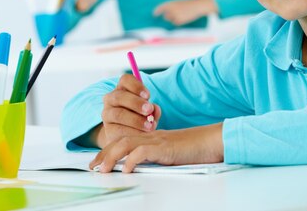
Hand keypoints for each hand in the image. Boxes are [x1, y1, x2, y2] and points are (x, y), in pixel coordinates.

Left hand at [90, 123, 223, 172]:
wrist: (213, 140)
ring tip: (102, 170)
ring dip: (112, 157)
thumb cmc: (197, 149)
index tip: (98, 163)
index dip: (109, 151)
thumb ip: (158, 158)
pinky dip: (132, 160)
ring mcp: (158, 141)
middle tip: (93, 167)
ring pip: (127, 143)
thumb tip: (142, 169)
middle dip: (104, 154)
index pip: (125, 140)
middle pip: (121, 140)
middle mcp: (152, 137)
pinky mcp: (165, 147)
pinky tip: (126, 169)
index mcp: (152, 138)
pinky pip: (143, 151)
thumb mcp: (172, 154)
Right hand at [95, 74, 161, 148]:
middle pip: (120, 96)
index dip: (136, 86)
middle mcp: (111, 99)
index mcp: (122, 89)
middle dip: (136, 103)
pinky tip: (142, 135)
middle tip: (149, 110)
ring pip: (118, 114)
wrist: (127, 135)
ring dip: (135, 120)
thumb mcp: (148, 110)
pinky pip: (118, 131)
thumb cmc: (140, 117)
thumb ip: (152, 109)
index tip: (148, 95)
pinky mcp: (108, 131)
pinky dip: (133, 133)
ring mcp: (107, 115)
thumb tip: (155, 110)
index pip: (125, 80)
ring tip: (149, 126)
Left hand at [153, 0, 216, 25]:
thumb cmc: (188, 4)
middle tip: (176, 14)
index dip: (157, 11)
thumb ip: (171, 7)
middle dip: (168, 16)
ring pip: (170, 20)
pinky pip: (176, 23)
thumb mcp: (178, 2)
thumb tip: (165, 14)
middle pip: (165, 16)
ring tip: (182, 14)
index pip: (160, 8)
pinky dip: (179, 21)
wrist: (197, 6)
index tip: (154, 14)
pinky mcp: (179, 20)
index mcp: (171, 3)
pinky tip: (184, 17)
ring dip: (174, 19)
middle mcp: (171, 9)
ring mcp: (175, 15)